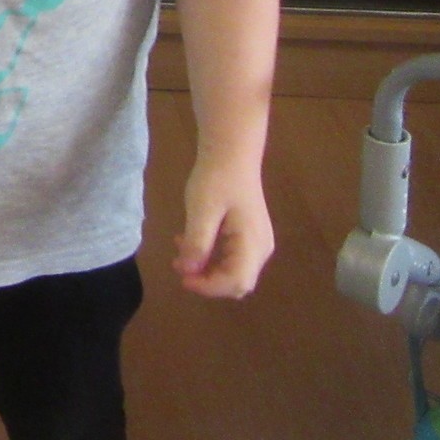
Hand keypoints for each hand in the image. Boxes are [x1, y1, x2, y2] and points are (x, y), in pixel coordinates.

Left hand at [174, 153, 273, 298]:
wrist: (231, 153)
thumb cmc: (217, 178)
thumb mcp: (202, 210)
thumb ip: (197, 242)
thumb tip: (189, 271)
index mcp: (253, 244)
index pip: (236, 282)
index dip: (209, 286)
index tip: (183, 278)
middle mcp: (261, 248)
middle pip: (237, 281)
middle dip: (207, 280)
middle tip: (179, 266)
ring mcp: (256, 242)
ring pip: (232, 270)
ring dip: (206, 268)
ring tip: (179, 254)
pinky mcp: (248, 234)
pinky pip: (230, 256)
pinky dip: (209, 256)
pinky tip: (189, 242)